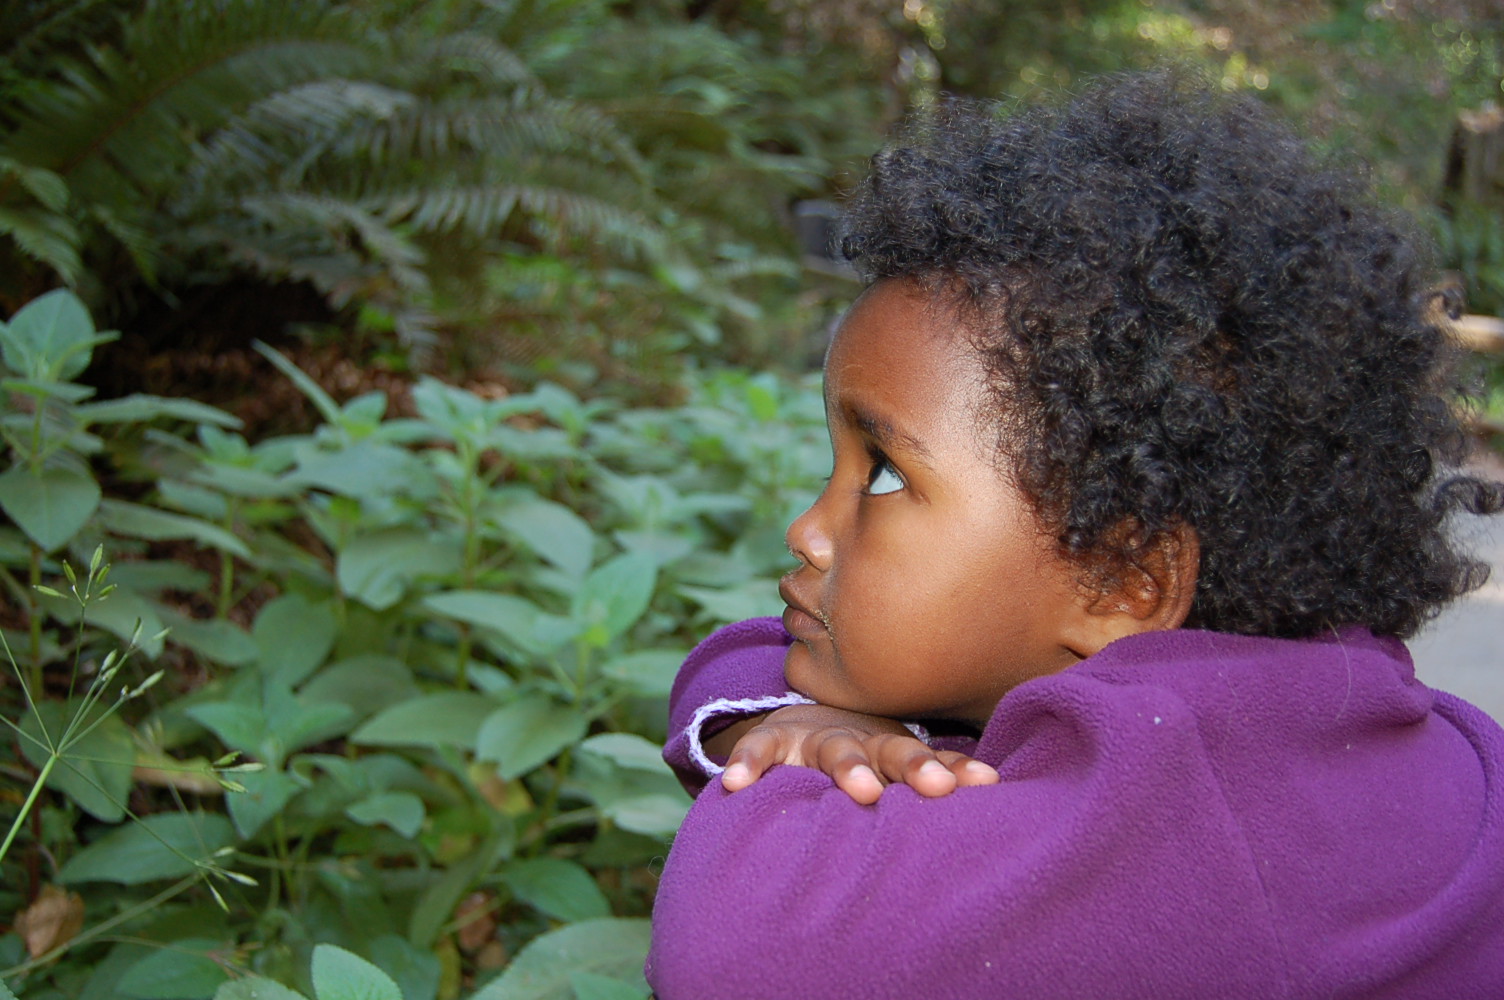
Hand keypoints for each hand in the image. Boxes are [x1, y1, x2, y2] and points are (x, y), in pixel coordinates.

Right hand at [717, 704, 998, 804]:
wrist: (796, 719)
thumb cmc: (860, 754)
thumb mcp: (893, 764)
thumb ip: (938, 780)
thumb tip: (999, 797)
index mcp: (892, 750)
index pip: (931, 760)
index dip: (956, 771)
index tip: (986, 784)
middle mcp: (858, 741)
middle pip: (891, 752)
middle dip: (916, 767)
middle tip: (939, 786)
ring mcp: (813, 739)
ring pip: (835, 752)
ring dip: (850, 768)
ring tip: (862, 789)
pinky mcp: (772, 742)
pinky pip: (759, 752)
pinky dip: (748, 764)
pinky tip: (736, 784)